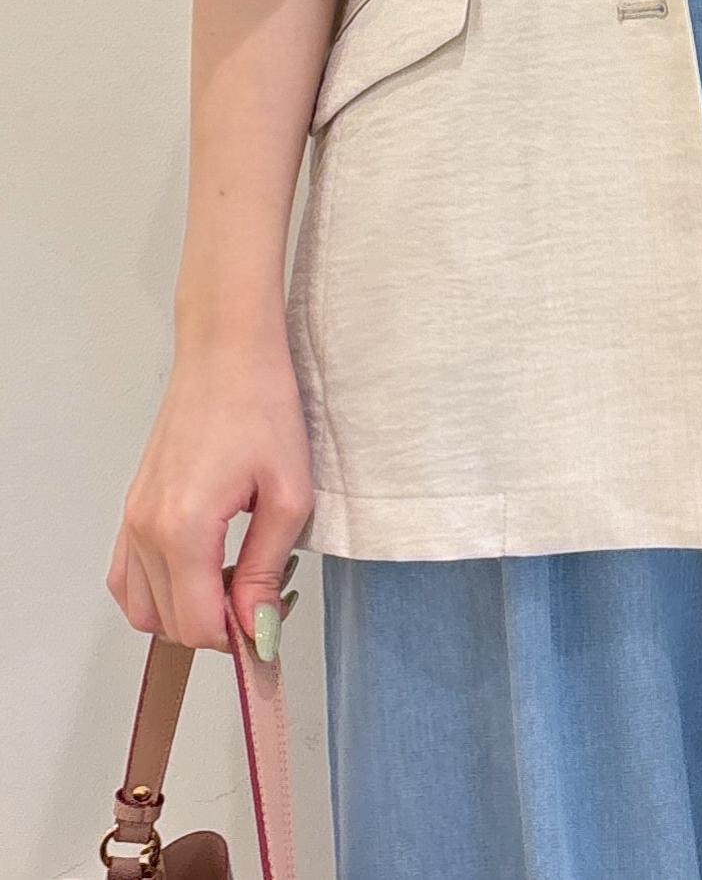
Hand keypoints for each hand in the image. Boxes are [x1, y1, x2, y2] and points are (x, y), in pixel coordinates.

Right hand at [107, 334, 311, 653]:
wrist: (227, 350)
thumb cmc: (262, 405)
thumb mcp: (288, 493)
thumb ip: (265, 569)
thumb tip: (257, 627)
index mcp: (182, 529)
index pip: (198, 625)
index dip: (240, 638)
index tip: (274, 621)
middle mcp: (145, 530)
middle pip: (170, 624)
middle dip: (219, 626)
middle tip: (264, 595)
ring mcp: (131, 518)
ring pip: (143, 607)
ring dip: (187, 611)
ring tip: (235, 578)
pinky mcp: (132, 506)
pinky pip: (128, 576)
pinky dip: (159, 590)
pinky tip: (202, 569)